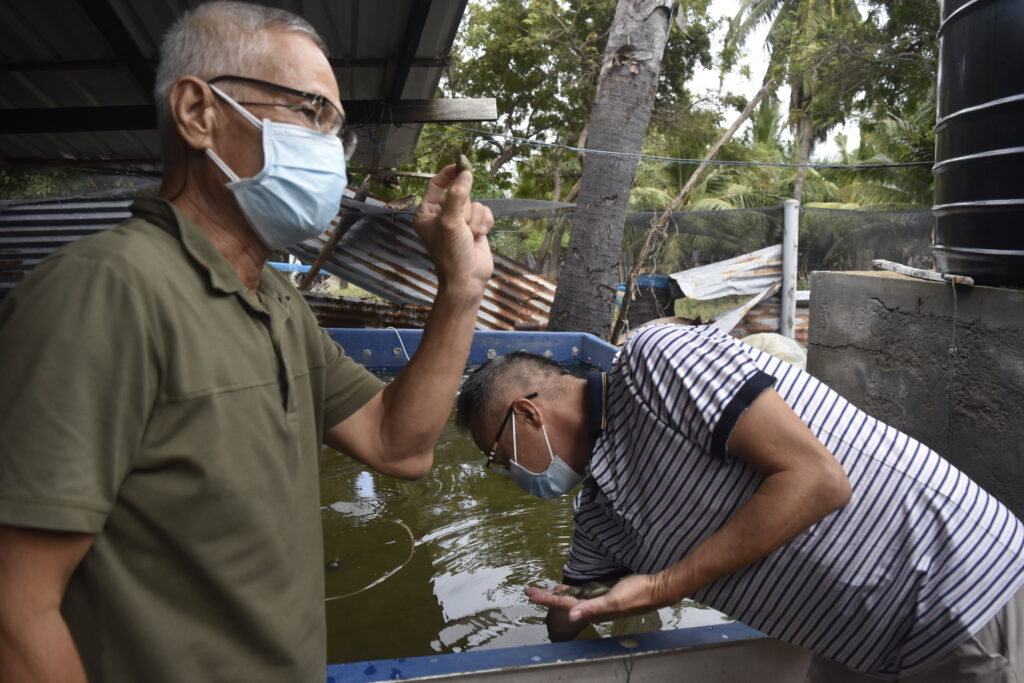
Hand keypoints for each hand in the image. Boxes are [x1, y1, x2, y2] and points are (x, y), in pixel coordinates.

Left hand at [411, 165, 493, 294]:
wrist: (467, 279)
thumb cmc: (451, 253)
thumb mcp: (451, 221)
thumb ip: (458, 195)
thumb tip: (465, 173)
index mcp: (427, 213)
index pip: (436, 185)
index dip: (449, 174)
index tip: (461, 165)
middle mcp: (442, 215)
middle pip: (461, 194)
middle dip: (466, 209)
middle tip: (463, 224)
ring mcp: (460, 221)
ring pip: (476, 203)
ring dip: (476, 219)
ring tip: (471, 235)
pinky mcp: (475, 227)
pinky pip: (485, 213)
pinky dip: (485, 224)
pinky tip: (480, 237)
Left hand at [526, 574, 665, 623]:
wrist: (656, 589)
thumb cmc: (637, 595)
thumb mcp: (614, 601)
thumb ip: (592, 608)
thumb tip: (570, 615)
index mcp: (593, 609)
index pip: (564, 604)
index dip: (546, 599)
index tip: (530, 594)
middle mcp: (593, 607)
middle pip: (565, 601)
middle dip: (546, 596)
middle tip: (529, 590)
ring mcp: (598, 600)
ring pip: (572, 598)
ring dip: (556, 595)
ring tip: (542, 591)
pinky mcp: (604, 593)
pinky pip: (583, 593)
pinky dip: (571, 590)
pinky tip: (564, 588)